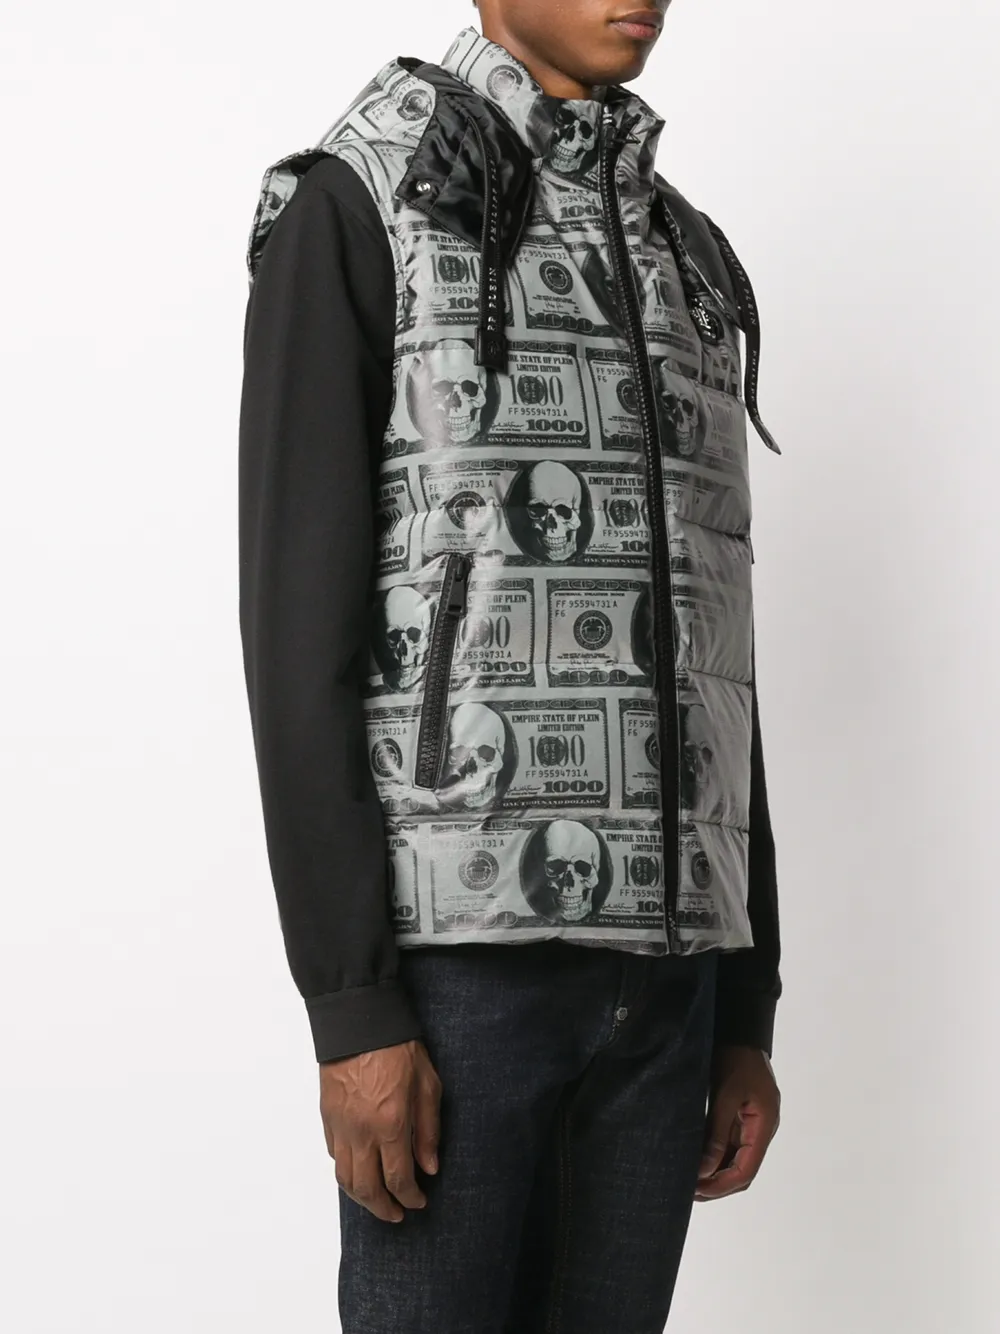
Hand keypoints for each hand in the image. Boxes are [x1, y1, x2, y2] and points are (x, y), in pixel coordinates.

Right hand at [320, 1039, 441, 1222]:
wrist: (361, 1021)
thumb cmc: (399, 1047)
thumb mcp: (428, 1085)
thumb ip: (429, 1130)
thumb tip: (429, 1167)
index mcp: (391, 1124)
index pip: (398, 1179)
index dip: (409, 1198)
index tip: (418, 1203)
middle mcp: (362, 1132)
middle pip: (367, 1189)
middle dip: (383, 1208)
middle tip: (397, 1214)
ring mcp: (341, 1126)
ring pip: (345, 1178)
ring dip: (361, 1198)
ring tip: (377, 1202)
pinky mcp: (327, 1117)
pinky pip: (333, 1156)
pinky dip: (346, 1172)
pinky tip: (359, 1171)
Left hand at [695, 1045, 779, 1200]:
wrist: (740, 1033)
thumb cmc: (735, 1059)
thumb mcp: (725, 1095)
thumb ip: (716, 1133)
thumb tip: (704, 1169)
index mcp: (763, 1125)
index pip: (746, 1170)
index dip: (722, 1185)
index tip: (698, 1191)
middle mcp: (761, 1131)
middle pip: (743, 1171)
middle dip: (717, 1185)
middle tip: (688, 1191)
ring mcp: (752, 1126)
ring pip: (736, 1161)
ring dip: (715, 1174)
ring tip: (688, 1180)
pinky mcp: (741, 1119)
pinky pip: (730, 1147)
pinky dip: (715, 1158)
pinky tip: (696, 1160)